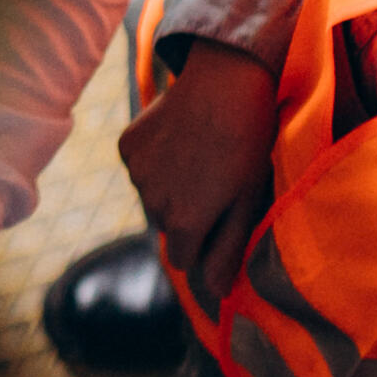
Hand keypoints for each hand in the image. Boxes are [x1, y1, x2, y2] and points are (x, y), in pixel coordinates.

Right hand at [119, 42, 278, 301]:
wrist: (226, 81)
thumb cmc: (248, 144)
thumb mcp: (247, 200)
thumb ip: (228, 250)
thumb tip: (218, 295)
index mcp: (183, 223)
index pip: (183, 259)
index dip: (204, 242)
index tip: (222, 217)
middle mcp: (152, 202)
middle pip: (167, 227)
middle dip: (187, 214)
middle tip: (217, 181)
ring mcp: (136, 173)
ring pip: (152, 196)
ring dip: (171, 186)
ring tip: (201, 155)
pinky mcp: (127, 145)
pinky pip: (140, 167)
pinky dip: (156, 160)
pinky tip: (181, 138)